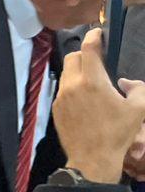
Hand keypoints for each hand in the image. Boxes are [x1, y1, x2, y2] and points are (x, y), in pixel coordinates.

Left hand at [52, 30, 144, 182]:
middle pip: (74, 57)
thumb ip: (139, 89)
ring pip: (66, 73)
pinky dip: (73, 87)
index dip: (94, 36)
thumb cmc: (117, 133)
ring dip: (78, 72)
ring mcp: (61, 97)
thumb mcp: (138, 109)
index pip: (89, 48)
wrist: (92, 158)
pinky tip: (85, 99)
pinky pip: (63, 90)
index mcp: (92, 81)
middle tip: (99, 62)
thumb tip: (127, 82)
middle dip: (85, 55)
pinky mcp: (55, 108)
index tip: (98, 33)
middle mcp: (72, 85)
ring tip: (93, 83)